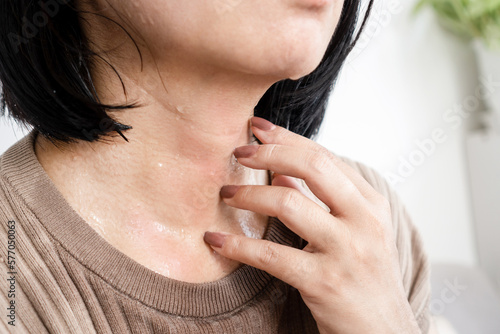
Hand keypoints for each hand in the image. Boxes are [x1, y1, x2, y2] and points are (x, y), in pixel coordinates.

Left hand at [203, 117, 420, 333]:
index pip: (324, 156)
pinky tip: (215, 239)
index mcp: (370, 203)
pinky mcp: (324, 282)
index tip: (256, 129)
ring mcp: (346, 250)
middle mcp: (363, 220)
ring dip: (248, 194)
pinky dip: (237, 244)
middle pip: (311, 166)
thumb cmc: (365, 278)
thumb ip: (323, 200)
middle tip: (239, 152)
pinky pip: (271, 255)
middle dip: (269, 153)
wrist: (383, 331)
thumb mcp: (355, 232)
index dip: (286, 138)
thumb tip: (282, 174)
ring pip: (288, 202)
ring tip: (226, 193)